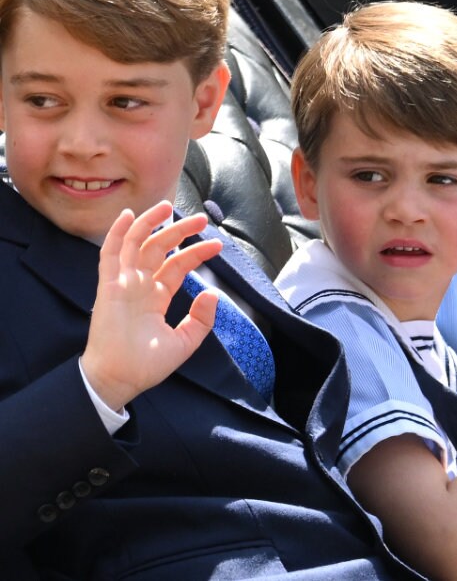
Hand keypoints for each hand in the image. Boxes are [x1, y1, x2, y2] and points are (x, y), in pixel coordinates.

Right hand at [80, 201, 222, 410]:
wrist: (119, 380)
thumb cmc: (146, 365)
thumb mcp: (184, 343)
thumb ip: (201, 320)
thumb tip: (213, 294)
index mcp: (156, 297)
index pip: (177, 266)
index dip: (196, 253)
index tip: (217, 245)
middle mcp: (140, 285)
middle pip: (160, 249)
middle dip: (180, 232)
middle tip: (201, 219)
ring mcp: (123, 284)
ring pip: (136, 244)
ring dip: (150, 223)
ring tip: (168, 206)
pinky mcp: (108, 286)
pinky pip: (110, 254)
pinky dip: (118, 234)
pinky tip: (129, 216)